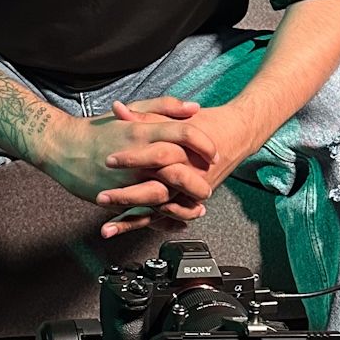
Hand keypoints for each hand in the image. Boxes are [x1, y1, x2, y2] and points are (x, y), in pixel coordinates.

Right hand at [40, 97, 218, 234]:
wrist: (62, 147)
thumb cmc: (99, 129)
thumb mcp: (133, 110)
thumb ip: (165, 107)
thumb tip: (194, 107)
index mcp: (143, 131)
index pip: (184, 133)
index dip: (204, 143)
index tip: (214, 152)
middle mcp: (138, 156)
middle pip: (178, 168)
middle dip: (199, 180)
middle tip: (211, 184)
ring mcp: (127, 179)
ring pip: (163, 194)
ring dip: (185, 203)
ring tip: (199, 205)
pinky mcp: (117, 197)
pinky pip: (144, 212)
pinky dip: (163, 219)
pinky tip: (178, 221)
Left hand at [96, 99, 261, 237]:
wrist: (237, 134)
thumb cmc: (205, 123)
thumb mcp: (172, 116)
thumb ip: (143, 115)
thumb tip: (116, 108)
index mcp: (182, 150)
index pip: (155, 155)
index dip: (131, 158)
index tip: (108, 160)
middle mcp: (186, 174)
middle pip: (156, 190)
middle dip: (127, 197)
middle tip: (102, 197)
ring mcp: (187, 192)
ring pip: (157, 209)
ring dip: (131, 220)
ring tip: (107, 227)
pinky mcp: (185, 202)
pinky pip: (162, 218)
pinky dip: (143, 224)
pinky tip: (121, 231)